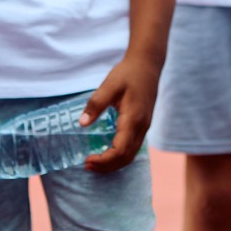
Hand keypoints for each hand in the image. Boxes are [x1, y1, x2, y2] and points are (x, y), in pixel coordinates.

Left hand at [81, 52, 158, 172]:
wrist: (148, 64)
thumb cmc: (128, 73)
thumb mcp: (109, 85)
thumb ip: (95, 104)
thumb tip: (82, 124)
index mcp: (133, 119)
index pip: (120, 150)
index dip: (104, 161)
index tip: (87, 160)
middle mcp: (141, 127)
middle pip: (126, 158)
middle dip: (107, 166)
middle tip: (87, 165)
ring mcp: (144, 127)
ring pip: (131, 155)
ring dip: (113, 163)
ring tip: (95, 162)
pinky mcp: (143, 125)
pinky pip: (133, 147)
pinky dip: (119, 155)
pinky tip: (107, 151)